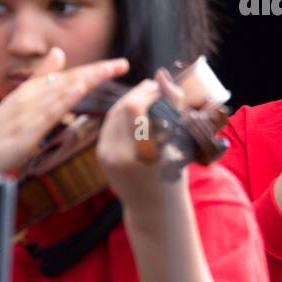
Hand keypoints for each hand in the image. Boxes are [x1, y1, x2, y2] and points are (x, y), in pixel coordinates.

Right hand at [0, 48, 128, 173]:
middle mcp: (27, 97)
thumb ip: (39, 82)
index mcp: (27, 92)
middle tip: (122, 64)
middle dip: (96, 71)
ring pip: (61, 92)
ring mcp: (24, 113)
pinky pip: (47, 114)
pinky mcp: (23, 132)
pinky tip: (80, 90)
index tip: (117, 65)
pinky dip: (64, 99)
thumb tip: (58, 54)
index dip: (92, 69)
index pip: (65, 76)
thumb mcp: (16, 108)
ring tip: (110, 70)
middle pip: (66, 80)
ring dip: (87, 79)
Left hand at [96, 70, 189, 214]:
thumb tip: (161, 75)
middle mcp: (120, 155)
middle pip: (122, 108)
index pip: (135, 109)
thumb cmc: (174, 173)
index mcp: (143, 154)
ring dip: (130, 101)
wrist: (152, 206)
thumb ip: (172, 107)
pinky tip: (136, 111)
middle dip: (138, 94)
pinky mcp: (101, 156)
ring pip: (114, 113)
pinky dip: (122, 114)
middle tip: (155, 88)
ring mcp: (107, 156)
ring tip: (147, 97)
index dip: (147, 92)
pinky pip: (110, 125)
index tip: (161, 87)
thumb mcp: (180, 141)